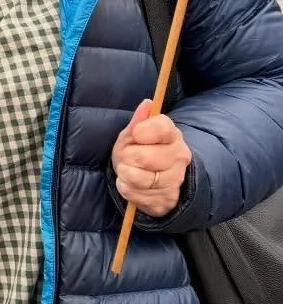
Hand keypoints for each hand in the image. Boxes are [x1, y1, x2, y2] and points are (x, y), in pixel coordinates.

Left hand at [112, 99, 191, 216]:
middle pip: (147, 157)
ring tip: (126, 170)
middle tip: (127, 157)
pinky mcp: (167, 200)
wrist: (147, 179)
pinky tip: (130, 184)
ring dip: (125, 174)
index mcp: (172, 135)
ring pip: (143, 179)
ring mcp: (176, 180)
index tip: (136, 135)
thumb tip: (147, 103)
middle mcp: (179, 156)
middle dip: (128, 157)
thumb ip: (139, 121)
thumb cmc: (137, 150)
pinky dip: (127, 189)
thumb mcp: (133, 134)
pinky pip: (138, 195)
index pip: (162, 128)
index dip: (143, 131)